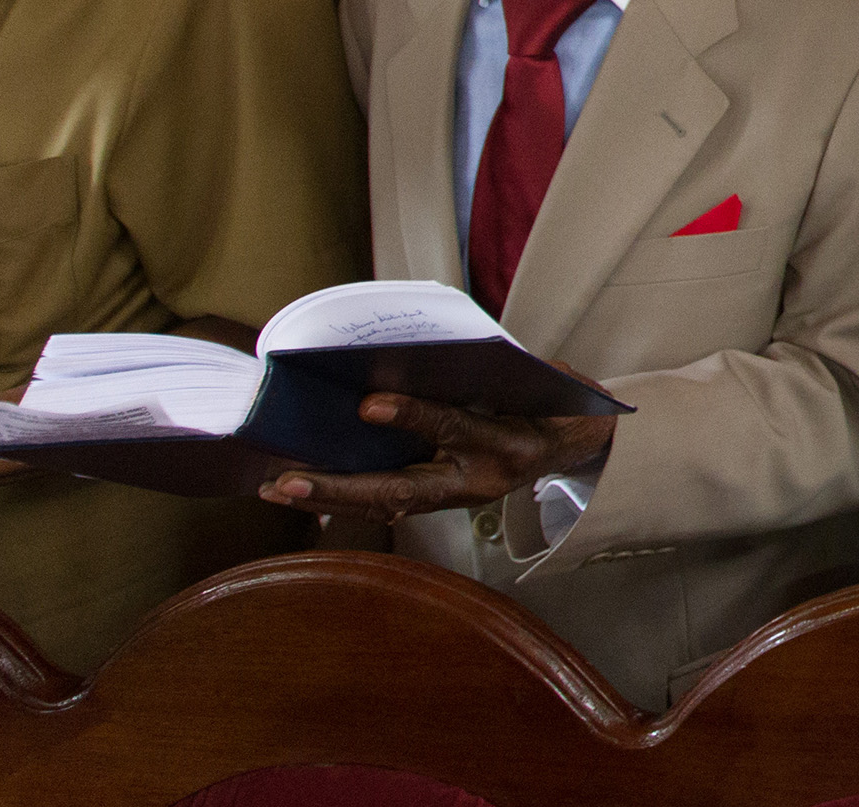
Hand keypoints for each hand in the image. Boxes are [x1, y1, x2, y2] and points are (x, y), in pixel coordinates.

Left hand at [261, 394, 614, 522]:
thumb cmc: (552, 399)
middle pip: (403, 489)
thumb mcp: (530, 377)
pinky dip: (346, 500)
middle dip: (341, 488)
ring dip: (330, 499)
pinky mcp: (444, 503)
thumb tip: (413, 354)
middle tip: (286, 482)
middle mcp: (482, 480)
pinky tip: (307, 492)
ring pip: (386, 505)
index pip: (456, 428)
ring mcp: (461, 498)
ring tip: (277, 488)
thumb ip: (479, 373)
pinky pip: (390, 505)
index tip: (368, 403)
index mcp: (510, 443)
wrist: (581, 443)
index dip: (413, 416)